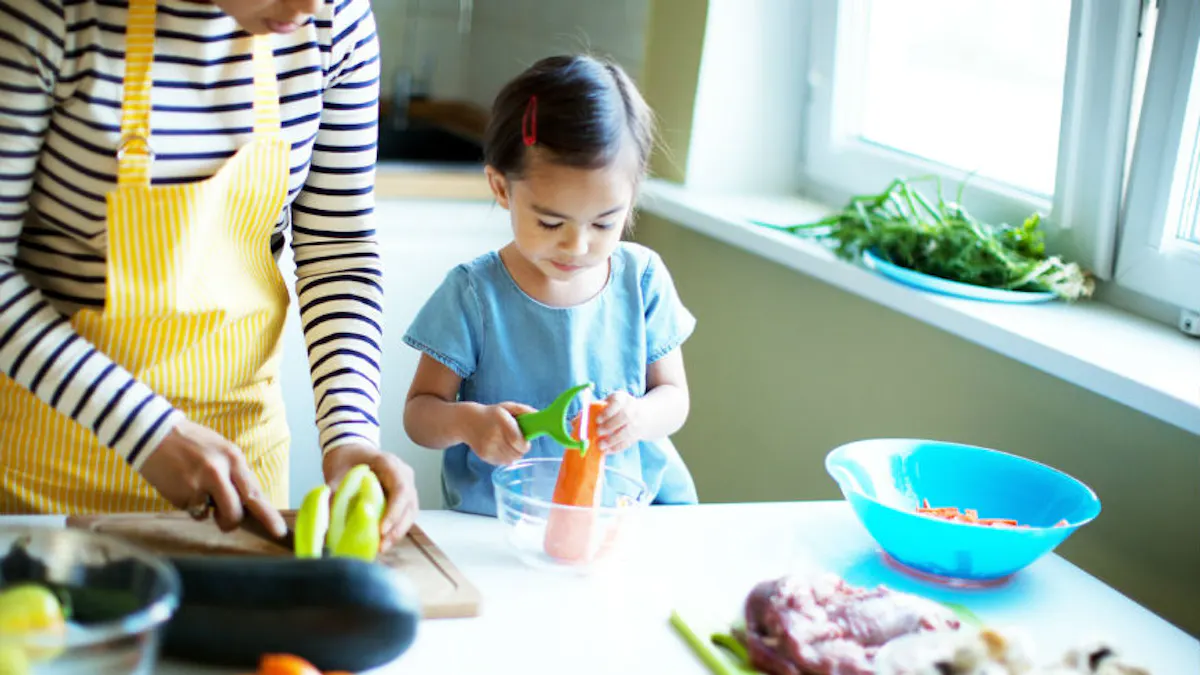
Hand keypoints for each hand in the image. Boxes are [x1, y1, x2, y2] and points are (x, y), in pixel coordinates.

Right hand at [139, 419, 286, 536]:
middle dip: (231, 522)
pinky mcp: (178, 494)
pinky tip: (181, 485)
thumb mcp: (221, 450)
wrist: (152, 433)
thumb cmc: (191, 442)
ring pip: (209, 515)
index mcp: (233, 458)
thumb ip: (235, 475)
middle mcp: (218, 471)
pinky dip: (188, 504)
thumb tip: (248, 503)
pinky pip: (190, 510)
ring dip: (205, 510)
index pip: (255, 494)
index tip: (279, 531)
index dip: (268, 516)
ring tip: (195, 488)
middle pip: (234, 513)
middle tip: (224, 519)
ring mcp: (197, 484)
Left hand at [323, 443, 417, 551]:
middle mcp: (403, 474)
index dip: (394, 511)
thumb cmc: (345, 458)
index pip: (400, 489)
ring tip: (381, 549)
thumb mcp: (336, 472)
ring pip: (410, 513)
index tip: (381, 530)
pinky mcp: (401, 498)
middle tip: (381, 546)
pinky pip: (403, 516)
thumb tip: (326, 521)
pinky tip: (382, 542)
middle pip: (409, 504)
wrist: (350, 451)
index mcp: (389, 464)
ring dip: (397, 532)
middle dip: (397, 528)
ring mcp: (405, 485)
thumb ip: (333, 493)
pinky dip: (394, 530)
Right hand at [463, 402, 534, 465]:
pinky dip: (506, 458)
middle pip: (515, 452)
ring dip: (514, 454)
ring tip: (509, 445)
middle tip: (518, 442)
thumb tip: (539, 417)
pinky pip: (502, 462)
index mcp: (501, 420)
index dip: (524, 444)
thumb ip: (524, 411)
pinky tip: (501, 448)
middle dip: (521, 449)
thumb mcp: (508, 407)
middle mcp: (493, 435)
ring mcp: (487, 447)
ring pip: (510, 459)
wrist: (467, 421)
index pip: (517, 440)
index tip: (525, 441)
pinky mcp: (484, 455)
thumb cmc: (493, 414)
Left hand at [593, 391, 645, 453]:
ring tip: (600, 445)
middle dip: (610, 426)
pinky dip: (615, 448)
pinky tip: (606, 451)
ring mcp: (636, 423)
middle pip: (624, 417)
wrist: (641, 415)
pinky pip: (627, 443)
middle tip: (598, 432)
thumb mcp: (607, 404)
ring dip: (612, 440)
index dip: (608, 412)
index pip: (617, 402)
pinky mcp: (636, 435)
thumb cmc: (616, 409)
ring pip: (626, 432)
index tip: (598, 420)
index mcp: (622, 398)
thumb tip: (576, 421)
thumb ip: (592, 411)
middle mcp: (632, 409)